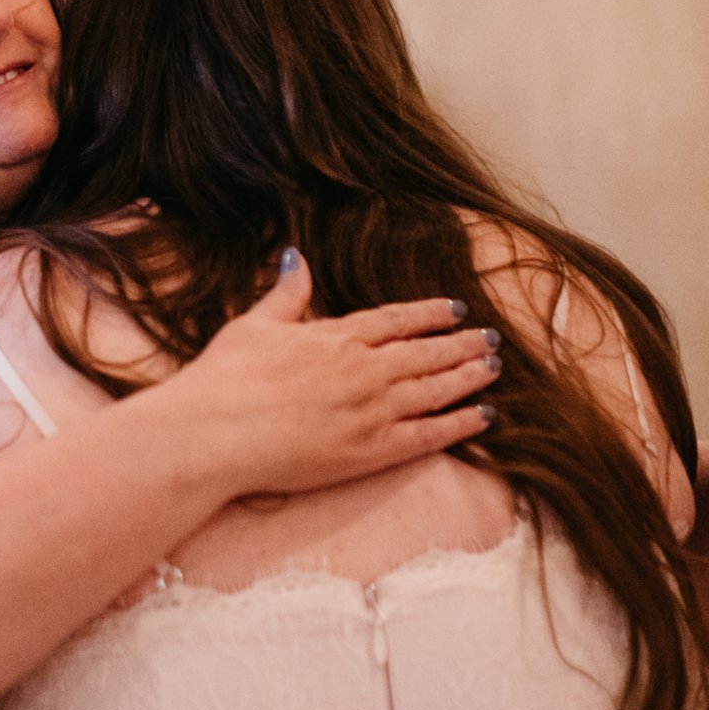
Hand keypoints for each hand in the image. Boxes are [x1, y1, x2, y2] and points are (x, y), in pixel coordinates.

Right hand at [177, 248, 499, 498]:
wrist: (214, 434)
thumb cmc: (224, 379)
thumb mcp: (254, 325)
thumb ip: (286, 295)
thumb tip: (295, 257)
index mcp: (337, 337)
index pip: (397, 320)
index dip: (431, 314)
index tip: (456, 310)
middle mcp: (364, 370)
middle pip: (427, 353)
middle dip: (462, 344)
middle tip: (491, 338)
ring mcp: (373, 411)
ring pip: (437, 389)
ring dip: (469, 377)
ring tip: (494, 368)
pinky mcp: (372, 451)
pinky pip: (431, 434)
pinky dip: (461, 424)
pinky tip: (485, 416)